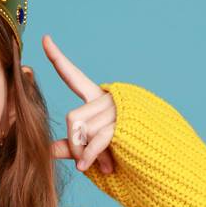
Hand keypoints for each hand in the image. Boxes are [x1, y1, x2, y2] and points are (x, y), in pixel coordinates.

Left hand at [38, 34, 115, 175]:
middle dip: (75, 143)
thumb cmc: (127, 157)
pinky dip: (90, 156)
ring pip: (83, 128)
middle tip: (84, 162)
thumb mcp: (93, 151)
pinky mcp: (124, 121)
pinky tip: (90, 168)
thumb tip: (47, 151)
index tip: (44, 38)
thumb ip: (73, 147)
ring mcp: (118, 108)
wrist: (161, 163)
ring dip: (85, 153)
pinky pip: (96, 138)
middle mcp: (108, 98)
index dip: (58, 58)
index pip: (73, 77)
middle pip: (74, 118)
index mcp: (99, 99)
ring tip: (103, 165)